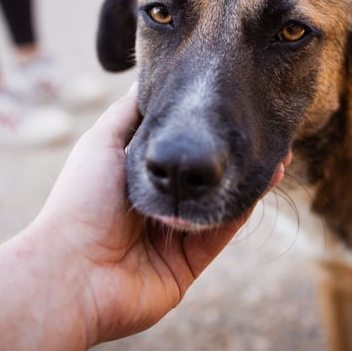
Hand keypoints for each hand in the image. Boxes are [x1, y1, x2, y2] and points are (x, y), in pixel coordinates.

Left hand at [31, 83, 287, 348]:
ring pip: (220, 200)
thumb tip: (150, 77)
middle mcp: (157, 204)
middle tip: (261, 127)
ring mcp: (175, 234)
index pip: (177, 147)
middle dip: (231, 153)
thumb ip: (130, 113)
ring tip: (277, 150)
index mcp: (135, 176)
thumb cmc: (82, 200)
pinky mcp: (190, 261)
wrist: (74, 272)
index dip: (203, 128)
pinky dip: (246, 206)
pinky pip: (224, 229)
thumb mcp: (102, 142)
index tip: (230, 103)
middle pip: (203, 175)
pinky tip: (266, 179)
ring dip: (247, 177)